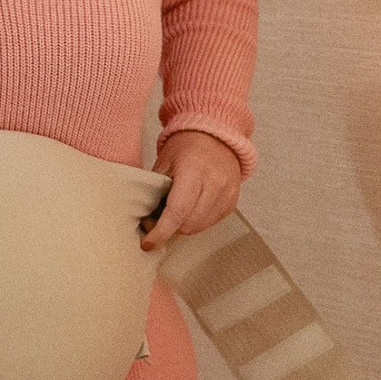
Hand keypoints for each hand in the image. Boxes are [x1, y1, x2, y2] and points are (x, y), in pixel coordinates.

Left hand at [146, 130, 242, 249]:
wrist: (216, 136)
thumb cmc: (187, 147)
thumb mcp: (164, 163)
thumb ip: (155, 190)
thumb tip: (147, 221)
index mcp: (194, 171)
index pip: (177, 211)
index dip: (161, 231)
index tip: (148, 243)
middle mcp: (215, 183)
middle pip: (188, 224)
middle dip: (170, 228)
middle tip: (157, 220)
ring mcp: (227, 193)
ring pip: (200, 227)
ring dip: (184, 226)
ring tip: (175, 212)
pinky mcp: (233, 201)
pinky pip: (211, 223)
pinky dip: (198, 221)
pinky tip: (191, 208)